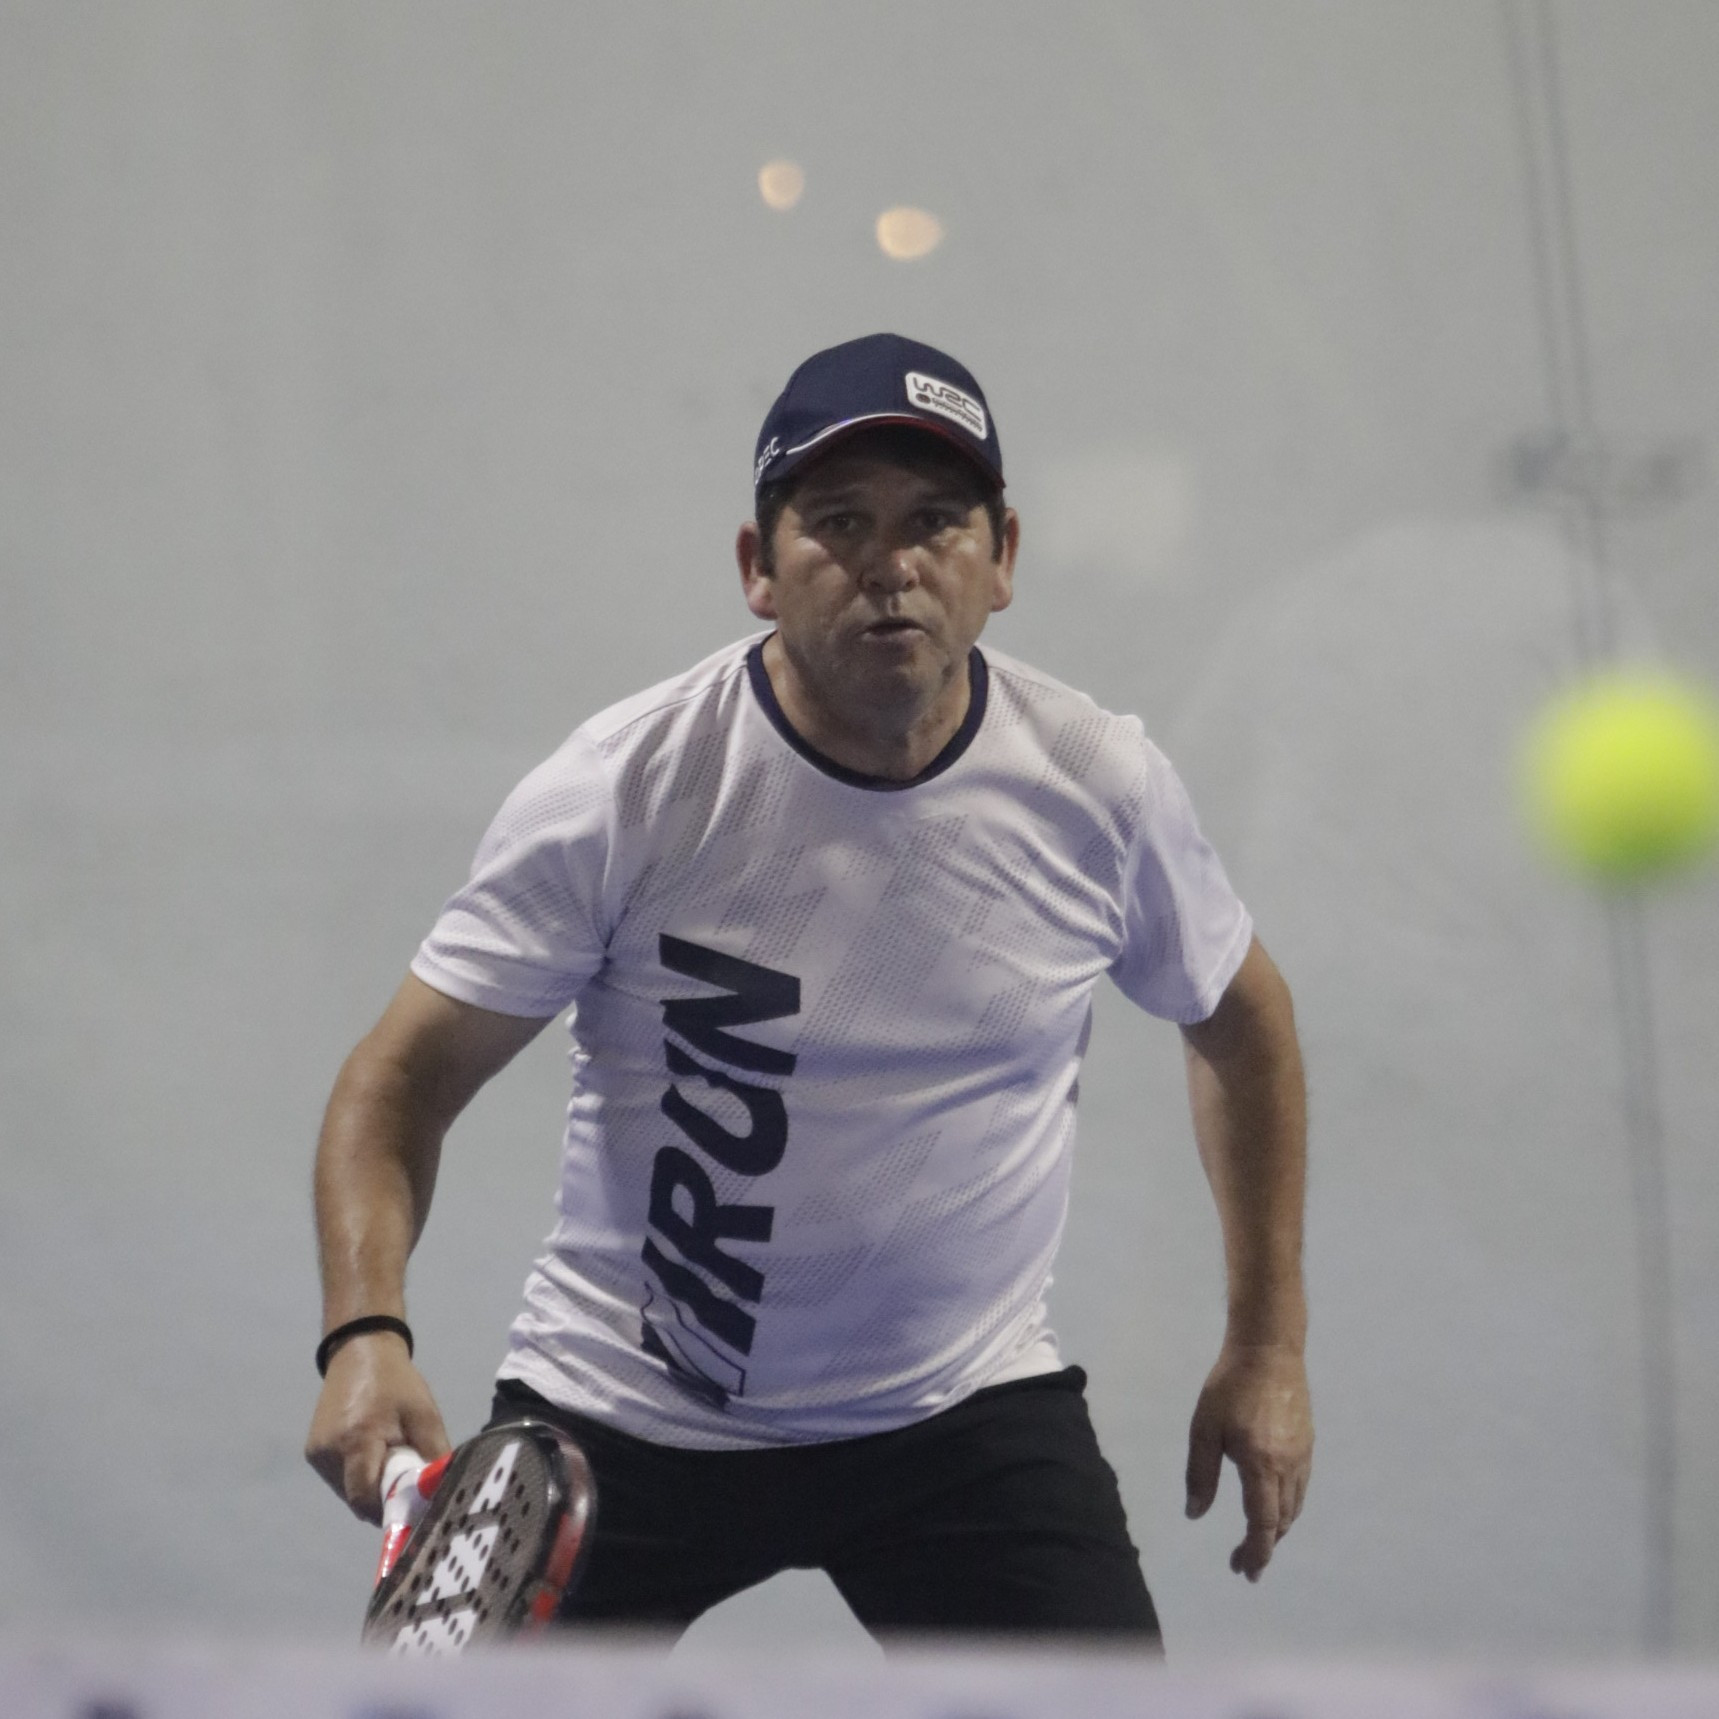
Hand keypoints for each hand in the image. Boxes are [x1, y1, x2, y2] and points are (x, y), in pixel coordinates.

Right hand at [305, 1333, 451, 1523]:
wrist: (359, 1351)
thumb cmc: (397, 1384)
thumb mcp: (425, 1415)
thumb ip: (433, 1457)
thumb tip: (440, 1495)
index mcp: (356, 1440)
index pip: (365, 1499)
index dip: (388, 1509)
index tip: (411, 1507)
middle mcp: (329, 1452)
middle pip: (356, 1499)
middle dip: (382, 1499)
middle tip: (405, 1482)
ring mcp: (317, 1454)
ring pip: (347, 1492)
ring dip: (369, 1488)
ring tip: (389, 1461)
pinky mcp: (312, 1452)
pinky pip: (339, 1479)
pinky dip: (357, 1477)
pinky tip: (372, 1455)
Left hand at [1184, 1342, 1312, 1581]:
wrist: (1269, 1348)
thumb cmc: (1229, 1385)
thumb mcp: (1204, 1428)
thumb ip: (1200, 1474)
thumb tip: (1195, 1515)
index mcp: (1262, 1464)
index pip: (1262, 1523)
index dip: (1255, 1552)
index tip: (1244, 1571)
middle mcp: (1289, 1465)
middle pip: (1281, 1521)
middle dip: (1263, 1547)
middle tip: (1243, 1563)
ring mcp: (1303, 1454)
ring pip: (1294, 1506)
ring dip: (1276, 1529)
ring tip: (1256, 1539)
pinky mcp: (1308, 1442)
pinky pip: (1301, 1487)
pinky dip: (1287, 1507)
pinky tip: (1273, 1505)